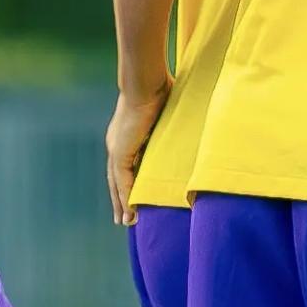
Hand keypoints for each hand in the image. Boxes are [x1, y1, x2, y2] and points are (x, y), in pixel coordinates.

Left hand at [104, 83, 165, 224]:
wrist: (146, 82)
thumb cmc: (159, 89)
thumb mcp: (166, 114)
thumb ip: (170, 126)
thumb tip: (189, 126)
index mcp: (125, 135)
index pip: (124, 165)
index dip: (126, 183)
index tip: (132, 197)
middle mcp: (117, 144)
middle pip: (116, 179)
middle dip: (120, 200)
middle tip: (123, 220)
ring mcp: (116, 149)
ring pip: (117, 184)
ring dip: (121, 204)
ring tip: (126, 223)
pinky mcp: (120, 152)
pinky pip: (122, 181)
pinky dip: (126, 197)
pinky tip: (130, 212)